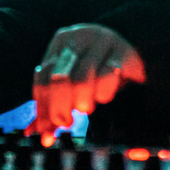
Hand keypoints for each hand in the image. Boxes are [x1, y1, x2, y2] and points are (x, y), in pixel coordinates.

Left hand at [27, 24, 145, 139]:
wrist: (137, 49)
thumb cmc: (98, 68)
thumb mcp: (73, 79)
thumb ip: (53, 103)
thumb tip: (32, 131)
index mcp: (61, 41)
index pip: (42, 77)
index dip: (42, 107)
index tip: (46, 131)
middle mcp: (79, 37)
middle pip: (59, 78)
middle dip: (59, 108)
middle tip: (66, 123)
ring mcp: (102, 42)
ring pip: (82, 79)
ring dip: (82, 102)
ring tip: (86, 108)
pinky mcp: (123, 51)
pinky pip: (107, 77)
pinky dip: (102, 94)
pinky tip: (103, 97)